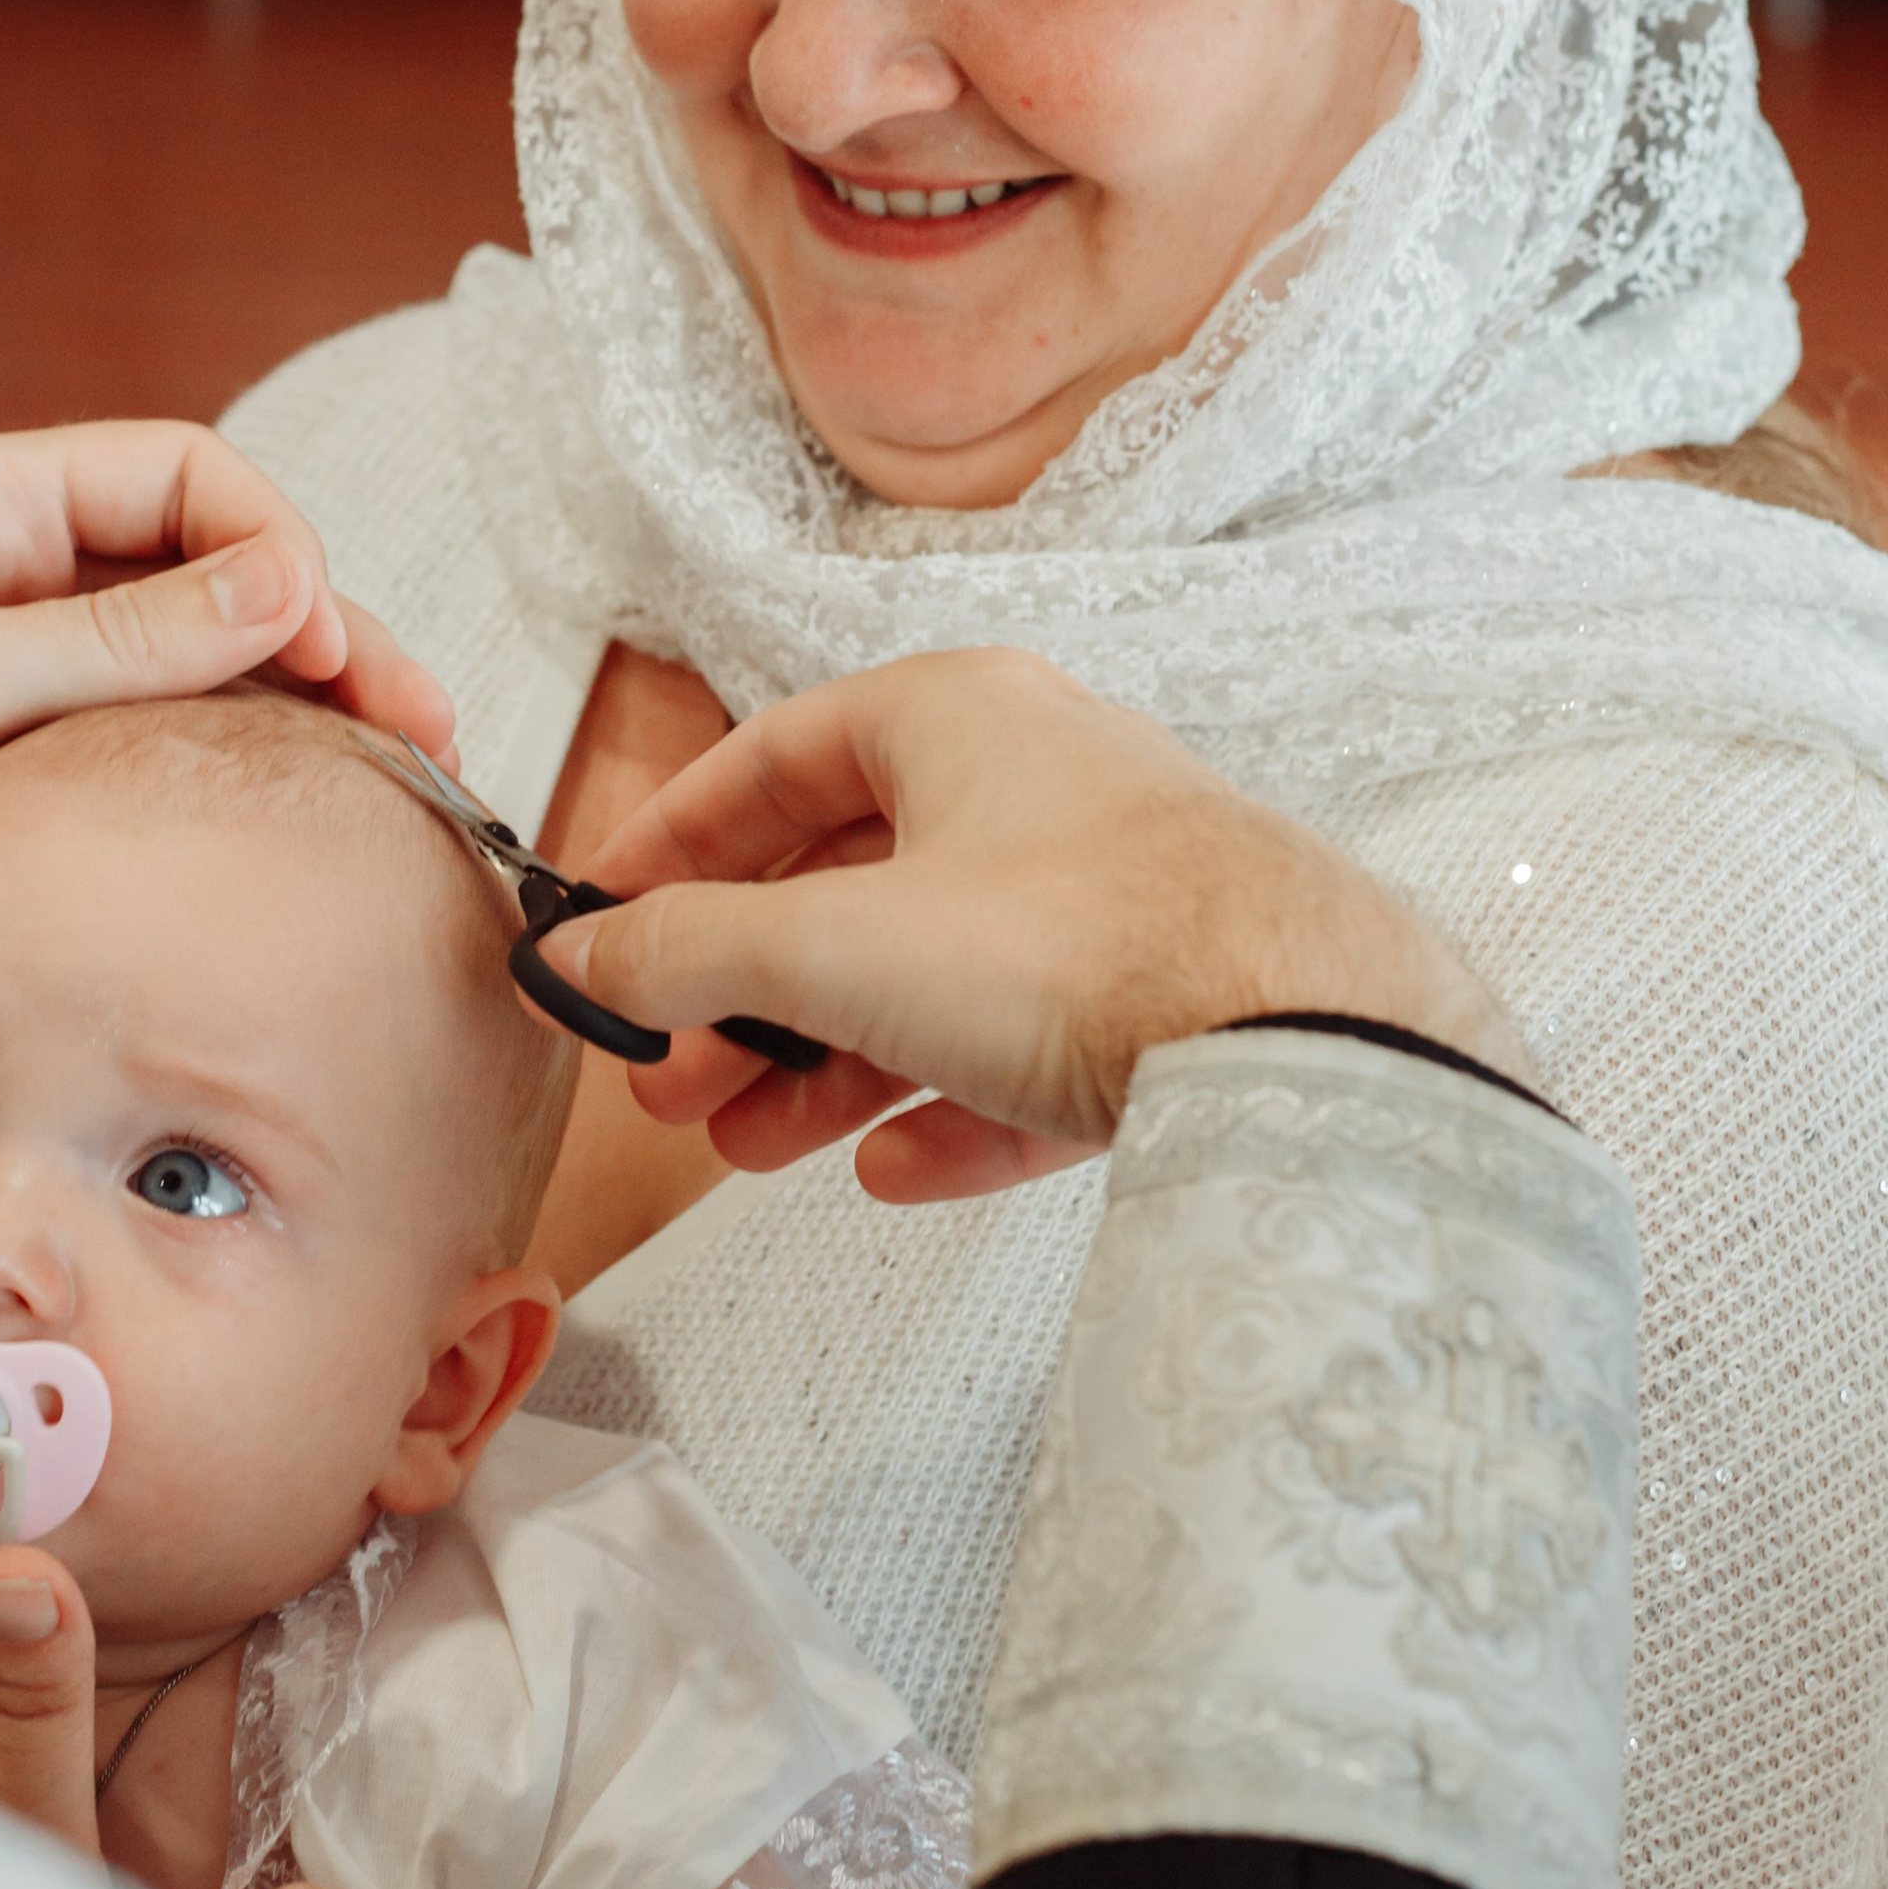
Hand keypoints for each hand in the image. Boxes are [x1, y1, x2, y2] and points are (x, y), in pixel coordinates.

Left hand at [0, 423, 454, 1065]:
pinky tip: (272, 878)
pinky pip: (126, 816)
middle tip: (423, 738)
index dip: (279, 547)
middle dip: (324, 653)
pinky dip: (207, 836)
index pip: (185, 483)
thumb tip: (291, 584)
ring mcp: (2, 720)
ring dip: (280, 748)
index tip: (337, 639)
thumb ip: (117, 641)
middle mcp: (6, 606)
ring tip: (381, 812)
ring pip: (182, 714)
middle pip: (210, 599)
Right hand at [568, 649, 1528, 1200]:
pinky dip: (951, 1106)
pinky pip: (1031, 1053)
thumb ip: (691, 953)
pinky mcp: (1170, 1000)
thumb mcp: (834, 946)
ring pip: (935, 976)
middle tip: (670, 1075)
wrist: (1304, 1034)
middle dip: (748, 992)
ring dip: (830, 1064)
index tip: (611, 920)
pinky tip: (893, 1173)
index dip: (678, 841)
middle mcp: (1036, 782)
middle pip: (852, 881)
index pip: (777, 757)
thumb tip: (583, 958)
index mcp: (955, 716)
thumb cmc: (1082, 944)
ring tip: (748, 1145)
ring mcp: (1111, 893)